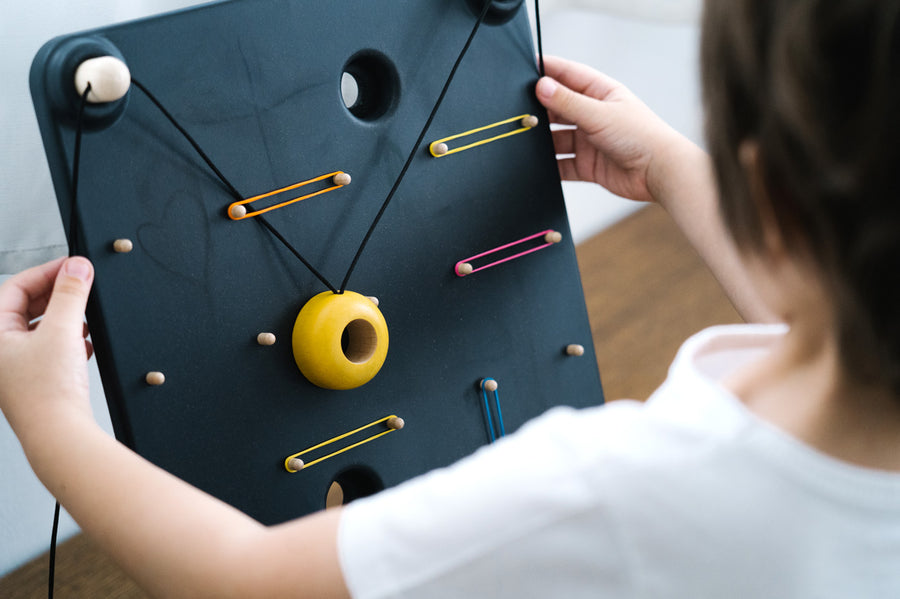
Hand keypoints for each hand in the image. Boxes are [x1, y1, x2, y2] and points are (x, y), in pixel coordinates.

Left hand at [0, 257, 94, 444]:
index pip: (14, 287)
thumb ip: (71, 294)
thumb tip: (77, 267)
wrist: (59, 435)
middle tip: (82, 284)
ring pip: (38, 327)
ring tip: (84, 314)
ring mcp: (14, 366)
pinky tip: (84, 342)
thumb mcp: (63, 330)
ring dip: (64, 317)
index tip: (73, 265)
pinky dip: (68, 339)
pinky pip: (49, 347)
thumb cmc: (47, 394)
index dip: (46, 271)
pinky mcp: (35, 379)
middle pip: (24, 305)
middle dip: (56, 294)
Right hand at [535, 55, 685, 204]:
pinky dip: (549, 166)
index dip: (547, 70)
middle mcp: (593, 115)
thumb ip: (568, 102)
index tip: (525, 68)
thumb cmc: (642, 136)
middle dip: (539, 110)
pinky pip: (561, 165)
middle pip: (557, 108)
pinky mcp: (587, 165)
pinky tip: (538, 164)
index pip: (568, 75)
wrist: (659, 173)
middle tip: (520, 111)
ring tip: (526, 139)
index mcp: (600, 93)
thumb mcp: (600, 114)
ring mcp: (589, 141)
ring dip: (542, 140)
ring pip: (556, 138)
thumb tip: (542, 86)